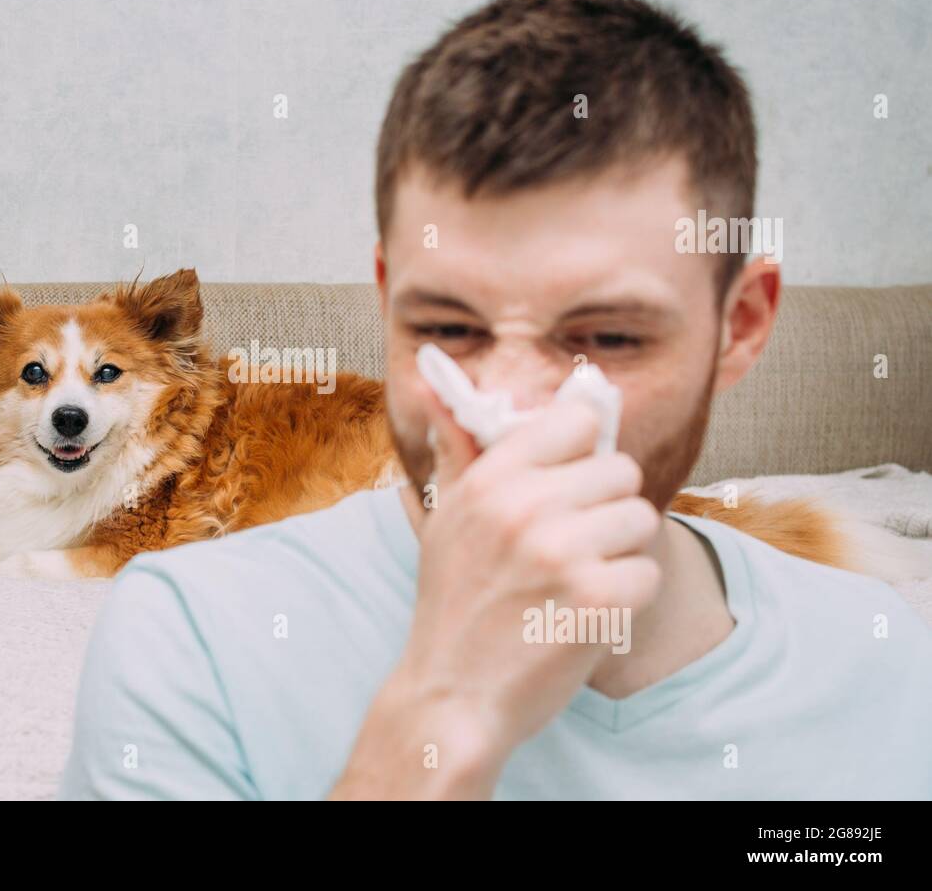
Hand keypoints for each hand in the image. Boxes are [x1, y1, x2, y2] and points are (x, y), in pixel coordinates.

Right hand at [332, 389, 660, 798]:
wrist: (453, 695)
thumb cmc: (454, 602)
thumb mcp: (445, 517)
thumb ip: (458, 451)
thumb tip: (432, 385)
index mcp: (489, 477)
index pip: (576, 421)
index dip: (580, 454)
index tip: (565, 486)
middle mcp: (525, 505)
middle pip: (621, 471)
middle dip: (605, 509)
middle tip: (568, 548)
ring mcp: (563, 551)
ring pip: (641, 519)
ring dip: (620, 554)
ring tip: (575, 582)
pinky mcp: (598, 599)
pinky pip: (649, 572)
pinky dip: (627, 599)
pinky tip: (585, 614)